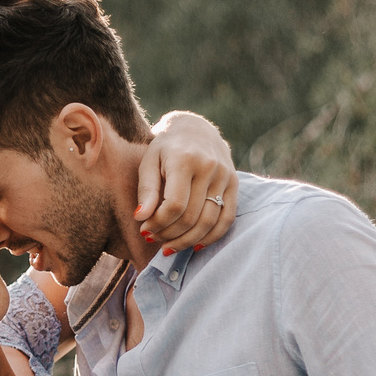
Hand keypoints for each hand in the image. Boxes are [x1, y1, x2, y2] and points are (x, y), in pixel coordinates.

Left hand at [139, 111, 237, 252]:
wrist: (195, 129)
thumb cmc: (165, 148)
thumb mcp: (149, 162)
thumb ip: (146, 190)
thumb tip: (140, 217)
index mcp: (184, 160)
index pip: (174, 204)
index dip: (158, 224)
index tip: (145, 230)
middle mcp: (209, 167)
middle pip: (191, 216)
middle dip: (169, 234)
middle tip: (155, 240)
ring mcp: (225, 176)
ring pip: (209, 221)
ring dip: (188, 240)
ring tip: (170, 246)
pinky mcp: (234, 184)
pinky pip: (227, 218)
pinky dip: (211, 237)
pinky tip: (195, 245)